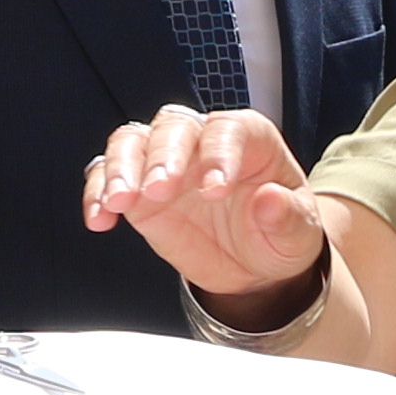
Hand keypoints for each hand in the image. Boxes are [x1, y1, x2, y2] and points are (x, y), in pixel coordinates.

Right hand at [83, 104, 330, 312]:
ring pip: (132, 141)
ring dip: (121, 167)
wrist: (254, 267)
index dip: (218, 155)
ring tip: (119, 202)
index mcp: (250, 139)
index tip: (214, 191)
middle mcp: (203, 142)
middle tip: (158, 191)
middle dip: (163, 156)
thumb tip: (271, 201)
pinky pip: (107, 177)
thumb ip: (288, 218)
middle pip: (174, 127)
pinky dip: (97, 193)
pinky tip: (99, 220)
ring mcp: (166, 162)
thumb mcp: (298, 236)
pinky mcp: (139, 190)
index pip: (229, 130)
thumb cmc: (279, 236)